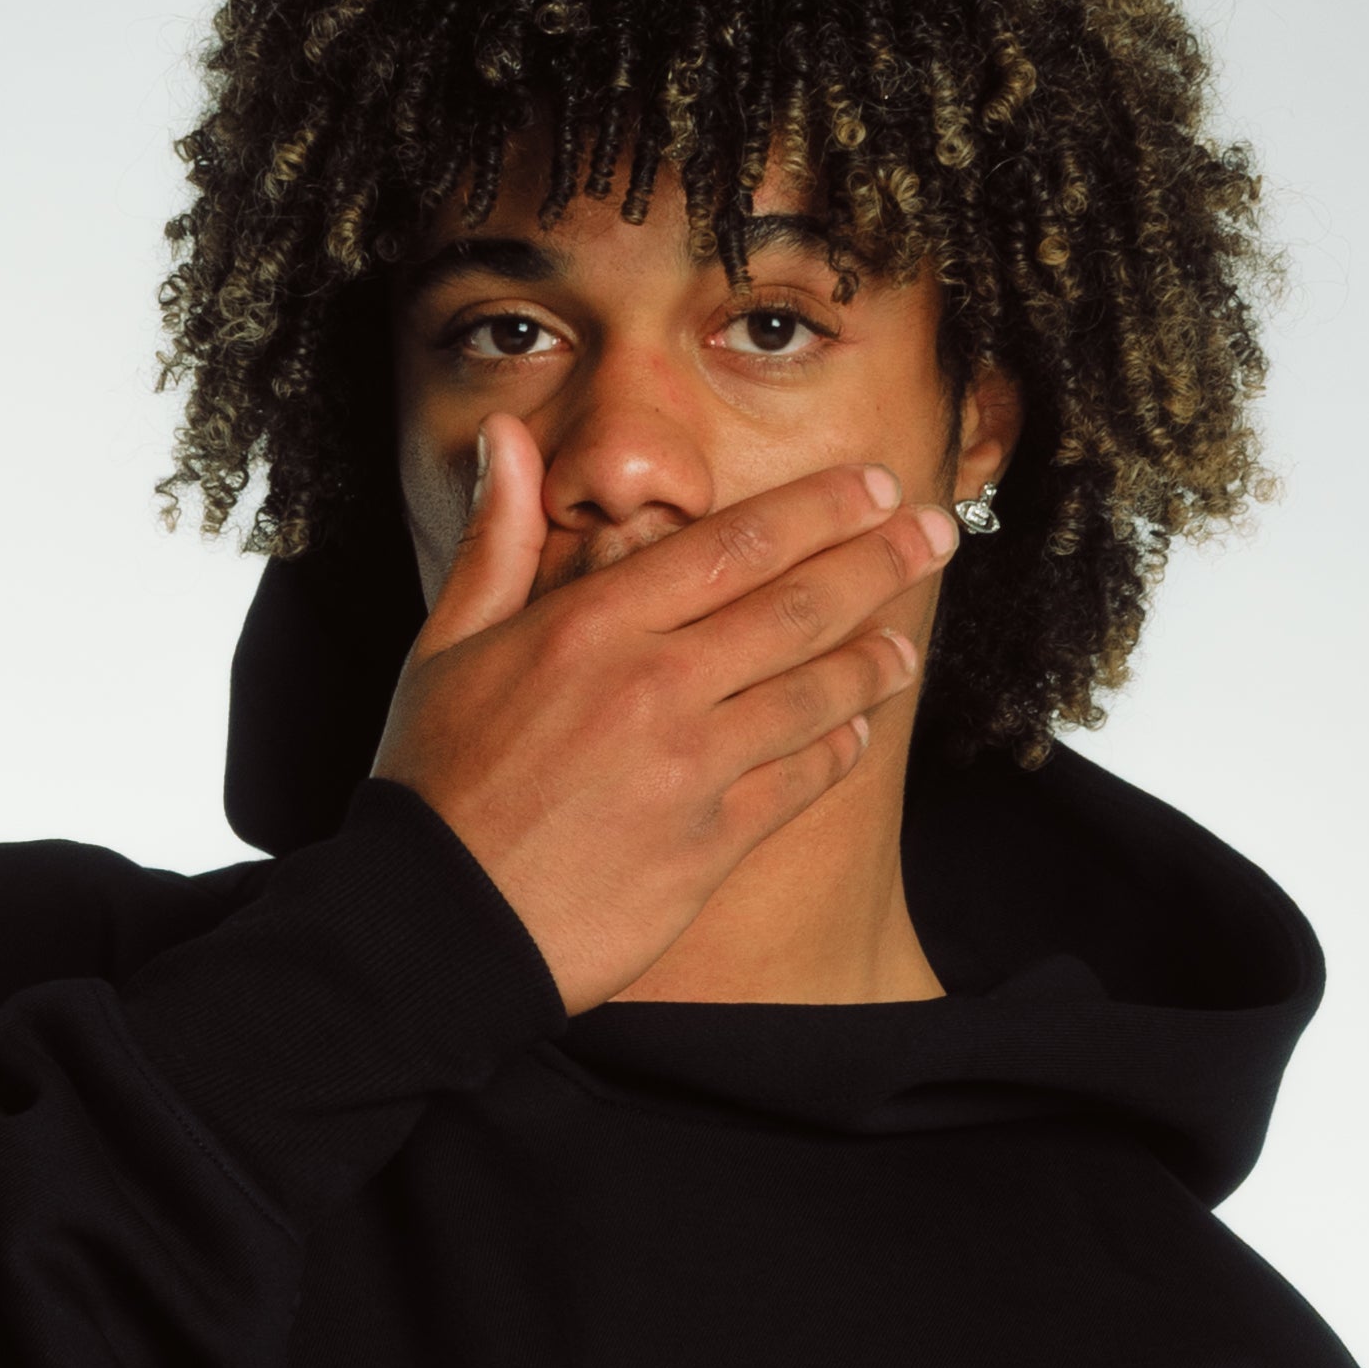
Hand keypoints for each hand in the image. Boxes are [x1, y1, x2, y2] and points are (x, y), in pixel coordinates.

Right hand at [374, 420, 960, 1012]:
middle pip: (796, 606)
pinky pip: (796, 784)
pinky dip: (835, 750)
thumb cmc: (429, 787)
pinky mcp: (706, 848)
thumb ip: (496, 542)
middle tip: (938, 535)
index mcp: (592, 625)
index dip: (821, 509)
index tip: (876, 488)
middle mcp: (653, 686)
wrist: (432, 927)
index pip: (734, 544)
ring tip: (906, 645)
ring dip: (873, 662)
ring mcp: (688, 770)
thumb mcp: (444, 650)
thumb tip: (506, 439)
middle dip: (881, 562)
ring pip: (812, 695)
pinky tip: (857, 731)